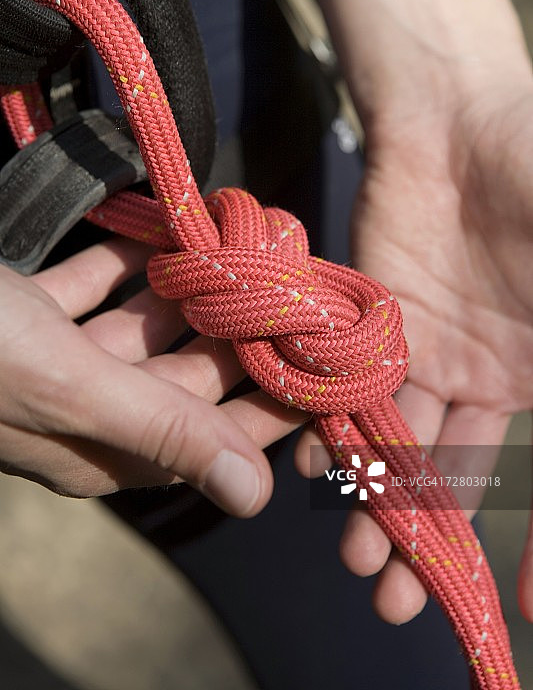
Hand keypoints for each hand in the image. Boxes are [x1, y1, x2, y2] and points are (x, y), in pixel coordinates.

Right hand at [0, 237, 306, 512]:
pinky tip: (159, 235)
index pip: (213, 435)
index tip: (325, 365)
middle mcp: (85, 410)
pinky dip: (126, 264)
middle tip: (291, 287)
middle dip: (239, 330)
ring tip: (235, 251)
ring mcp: (55, 359)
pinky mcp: (29, 313)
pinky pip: (94, 288)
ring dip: (186, 291)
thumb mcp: (67, 386)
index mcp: (101, 447)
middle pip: (186, 375)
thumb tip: (254, 496)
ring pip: (142, 328)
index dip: (272, 403)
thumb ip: (161, 430)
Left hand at [295, 81, 532, 622]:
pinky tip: (323, 471)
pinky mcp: (371, 327)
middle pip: (456, 477)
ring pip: (399, 445)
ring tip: (357, 559)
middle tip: (397, 600)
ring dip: (377, 501)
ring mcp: (427, 354)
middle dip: (428, 536)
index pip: (525, 474)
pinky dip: (336, 432)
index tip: (512, 600)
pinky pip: (351, 392)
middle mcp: (487, 378)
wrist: (462, 123)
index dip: (527, 538)